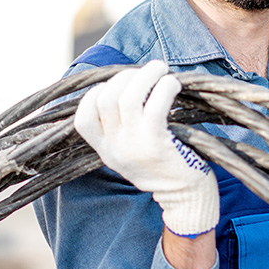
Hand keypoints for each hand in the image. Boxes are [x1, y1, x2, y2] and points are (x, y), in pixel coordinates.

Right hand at [74, 61, 218, 237]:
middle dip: (126, 75)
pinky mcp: (156, 143)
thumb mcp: (131, 155)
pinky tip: (173, 84)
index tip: (119, 86)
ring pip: (128, 96)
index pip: (83, 117)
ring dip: (146, 74)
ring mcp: (133, 145)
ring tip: (160, 68)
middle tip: (148, 71)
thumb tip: (128, 87)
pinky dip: (164, 87)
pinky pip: (155, 104)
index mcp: (105, 150)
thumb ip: (122, 131)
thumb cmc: (163, 169)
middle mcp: (114, 148)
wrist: (185, 200)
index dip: (97, 93)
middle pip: (106, 97)